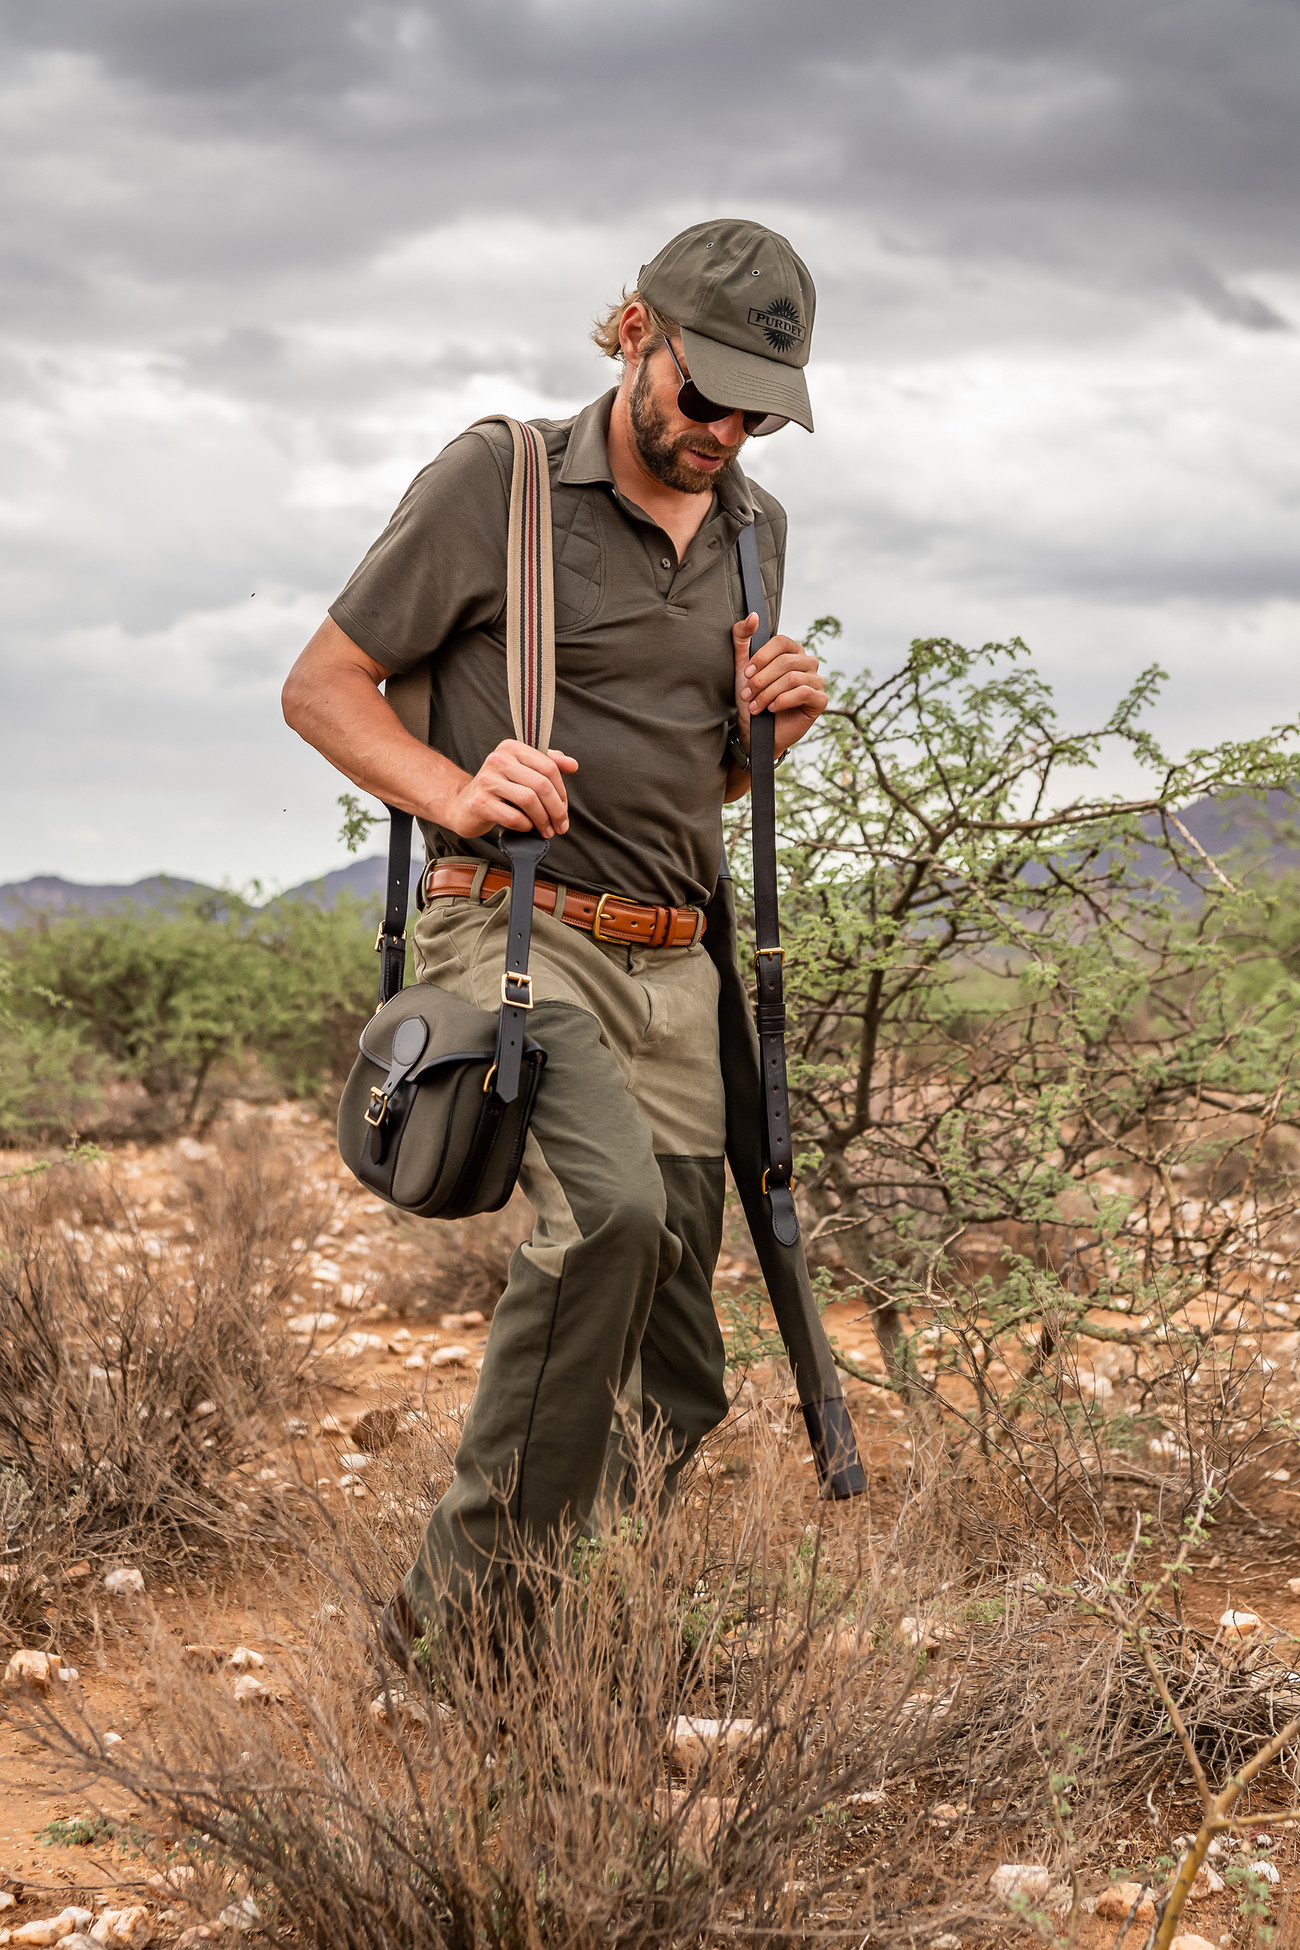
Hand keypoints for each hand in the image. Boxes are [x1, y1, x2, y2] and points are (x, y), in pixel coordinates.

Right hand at [442, 740, 577, 839]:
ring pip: (529, 800)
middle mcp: (498, 760)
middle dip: (556, 809)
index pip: (548, 767)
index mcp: (511, 748)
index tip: (564, 809)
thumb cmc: (498, 789)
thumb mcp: (522, 772)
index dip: (562, 791)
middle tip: (561, 825)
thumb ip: (547, 765)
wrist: (464, 805)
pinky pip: (514, 817)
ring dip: (543, 820)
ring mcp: (487, 781)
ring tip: (547, 830)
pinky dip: (526, 826)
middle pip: (541, 784)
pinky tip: (527, 828)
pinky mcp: (480, 803)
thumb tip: (573, 764)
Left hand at [732, 615, 826, 757]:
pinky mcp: (820, 700)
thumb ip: (743, 639)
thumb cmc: (751, 698)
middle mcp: (808, 663)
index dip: (762, 657)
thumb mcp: (742, 667)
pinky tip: (772, 709)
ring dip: (768, 693)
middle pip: (786, 662)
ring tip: (756, 705)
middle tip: (746, 695)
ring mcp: (817, 681)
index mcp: (792, 651)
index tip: (746, 674)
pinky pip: (804, 692)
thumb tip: (753, 616)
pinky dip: (783, 701)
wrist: (755, 731)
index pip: (782, 642)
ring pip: (792, 678)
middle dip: (761, 680)